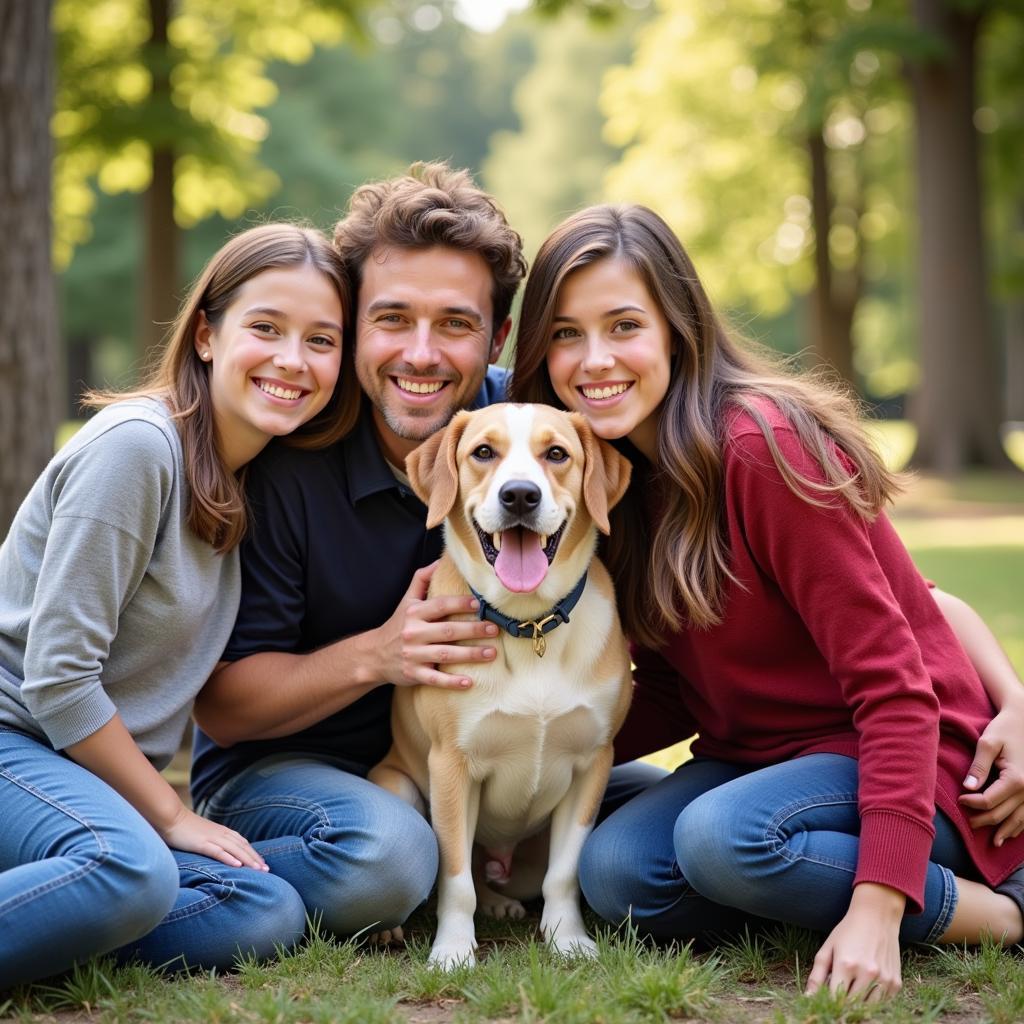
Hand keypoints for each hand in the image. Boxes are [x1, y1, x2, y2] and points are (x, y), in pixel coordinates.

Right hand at [159, 805, 268, 870]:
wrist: (171, 816)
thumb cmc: (185, 827)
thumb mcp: (202, 834)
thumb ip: (212, 841)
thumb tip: (220, 850)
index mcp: (222, 832)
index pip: (242, 843)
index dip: (253, 853)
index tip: (262, 864)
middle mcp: (221, 834)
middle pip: (243, 847)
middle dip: (255, 859)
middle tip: (267, 870)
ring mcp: (212, 838)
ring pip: (235, 850)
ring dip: (248, 860)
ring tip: (259, 870)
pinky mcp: (202, 843)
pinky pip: (218, 851)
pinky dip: (229, 858)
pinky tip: (238, 865)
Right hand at [376, 562, 498, 688]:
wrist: (373, 655)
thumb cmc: (397, 625)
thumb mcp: (406, 601)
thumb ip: (421, 580)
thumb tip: (440, 561)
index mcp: (414, 613)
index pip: (440, 605)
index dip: (459, 604)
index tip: (479, 604)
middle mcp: (414, 633)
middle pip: (448, 630)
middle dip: (473, 629)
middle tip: (494, 629)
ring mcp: (413, 655)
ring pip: (445, 654)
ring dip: (470, 654)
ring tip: (492, 653)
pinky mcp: (413, 674)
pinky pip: (434, 678)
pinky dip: (451, 682)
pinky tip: (469, 682)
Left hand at [805, 884, 903, 1001]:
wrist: (877, 917)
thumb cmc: (848, 932)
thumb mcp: (828, 949)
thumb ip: (816, 976)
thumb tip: (808, 999)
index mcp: (846, 964)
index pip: (835, 999)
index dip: (829, 1003)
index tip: (825, 1001)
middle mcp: (867, 974)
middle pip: (852, 1006)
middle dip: (843, 1005)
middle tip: (839, 995)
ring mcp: (884, 979)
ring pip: (868, 1008)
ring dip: (859, 1004)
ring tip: (852, 989)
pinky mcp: (896, 984)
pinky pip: (882, 1003)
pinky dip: (873, 1001)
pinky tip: (866, 987)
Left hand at [959, 699, 1023, 845]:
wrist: (1023, 721)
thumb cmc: (1004, 729)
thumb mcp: (988, 742)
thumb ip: (978, 767)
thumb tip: (968, 788)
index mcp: (1016, 778)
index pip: (989, 801)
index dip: (972, 803)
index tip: (959, 800)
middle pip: (1003, 813)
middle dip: (984, 820)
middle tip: (967, 823)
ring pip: (1020, 820)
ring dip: (1005, 830)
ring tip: (992, 842)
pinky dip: (1020, 826)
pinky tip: (1010, 833)